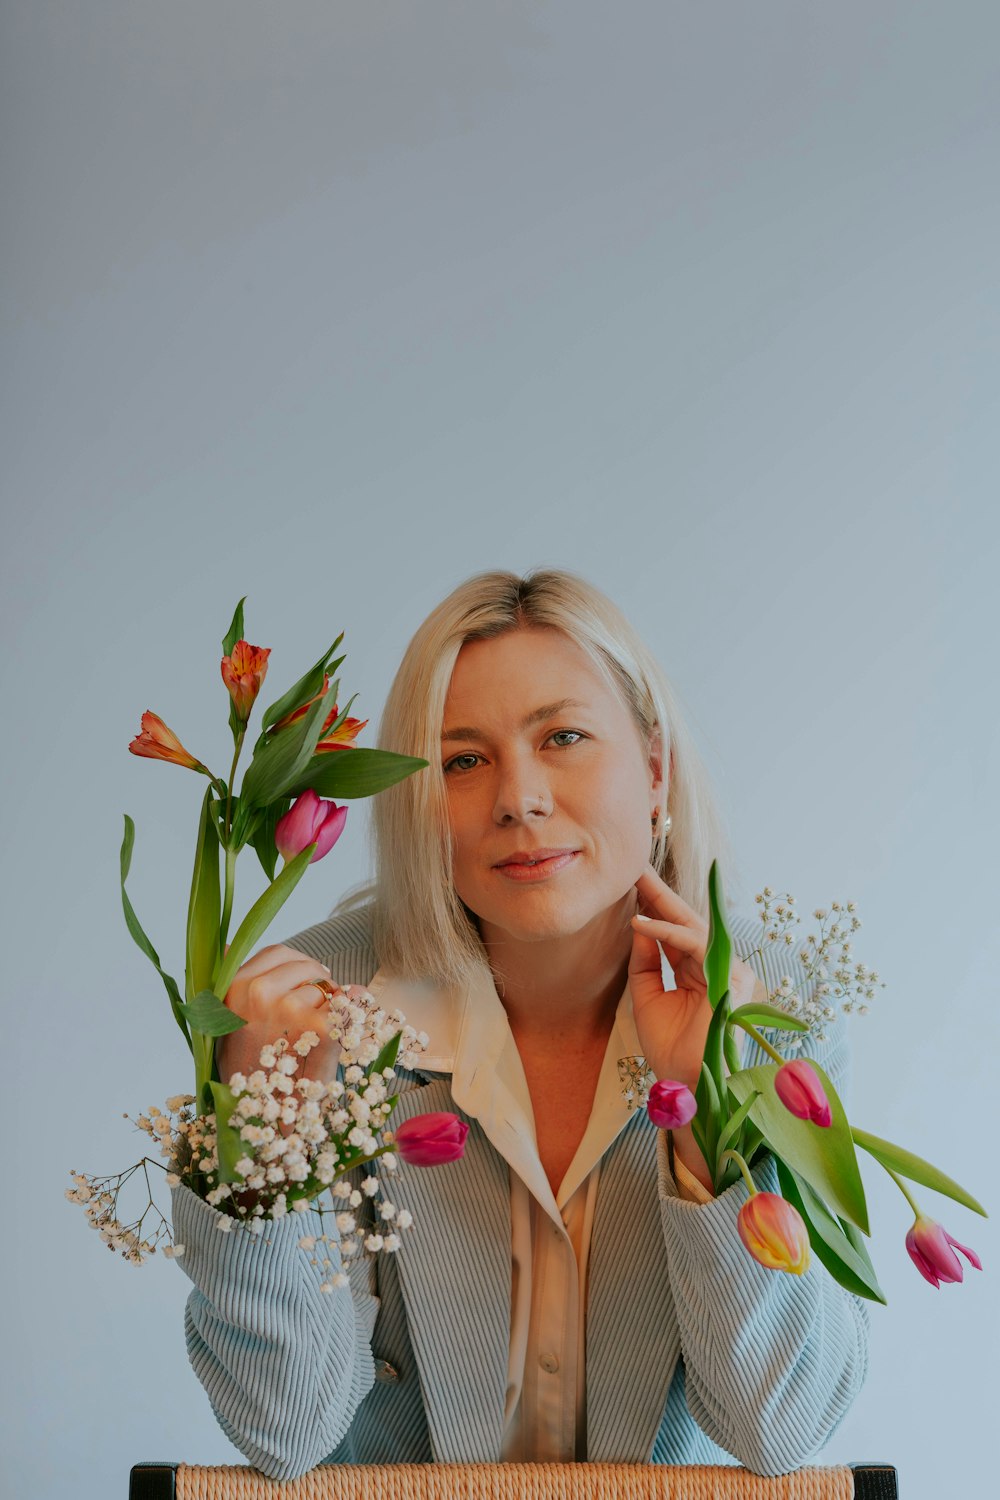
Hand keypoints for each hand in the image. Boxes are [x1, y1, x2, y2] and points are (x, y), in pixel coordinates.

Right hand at [216, 943, 351, 1088]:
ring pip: (324, 988)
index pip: (277, 953)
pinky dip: (349, 1019)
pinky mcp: (320, 1027)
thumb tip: (228, 947)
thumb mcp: (227, 1027)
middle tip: (313, 1014)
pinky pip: (345, 1006)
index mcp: (233, 988)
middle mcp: (258, 992)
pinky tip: (339, 1038)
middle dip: (316, 983)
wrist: (263, 1122)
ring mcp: (289, 1008)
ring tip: (316, 1037)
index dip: (295, 967)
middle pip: (305, 965)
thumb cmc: (249, 1075)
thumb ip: (234, 986)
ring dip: (329, 1005)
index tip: (301, 985)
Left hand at [628, 863, 755, 1092]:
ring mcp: (729, 970)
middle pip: (686, 921)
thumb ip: (645, 960)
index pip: (676, 930)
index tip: (631, 880)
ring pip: (692, 926)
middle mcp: (719, 965)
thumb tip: (639, 922)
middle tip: (634, 865)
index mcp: (700, 971)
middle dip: (659, 892)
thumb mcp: (646, 996)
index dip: (655, 905)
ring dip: (662, 901)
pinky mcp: (730, 978)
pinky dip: (666, 931)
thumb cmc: (669, 1048)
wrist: (684, 1085)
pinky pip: (695, 945)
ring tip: (633, 880)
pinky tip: (639, 921)